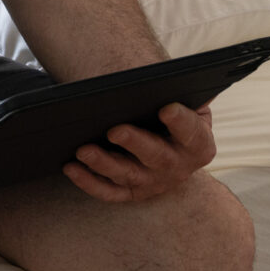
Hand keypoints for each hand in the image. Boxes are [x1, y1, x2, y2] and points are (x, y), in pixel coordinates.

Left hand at [63, 102, 213, 202]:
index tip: (166, 108)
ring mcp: (153, 182)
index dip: (181, 122)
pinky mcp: (131, 192)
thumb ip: (184, 91)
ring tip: (83, 150)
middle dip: (136, 143)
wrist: (170, 142)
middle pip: (157, 157)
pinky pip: (108, 191)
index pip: (192, 133)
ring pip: (127, 175)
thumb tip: (178, 78)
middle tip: (114, 130)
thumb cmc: (174, 115)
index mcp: (197, 144)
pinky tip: (71, 167)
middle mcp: (177, 167)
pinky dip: (88, 182)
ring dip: (104, 164)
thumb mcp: (187, 103)